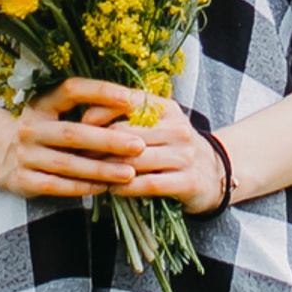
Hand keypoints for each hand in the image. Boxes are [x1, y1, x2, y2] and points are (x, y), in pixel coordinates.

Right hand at [0, 76, 146, 199]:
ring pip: (68, 164)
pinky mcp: (24, 180)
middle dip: (108, 139)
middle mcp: (31, 127)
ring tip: (128, 173)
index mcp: (41, 103)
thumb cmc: (44, 130)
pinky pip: (58, 186)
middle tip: (139, 144)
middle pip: (73, 133)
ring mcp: (25, 155)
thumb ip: (87, 110)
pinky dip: (83, 187)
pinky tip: (104, 188)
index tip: (131, 98)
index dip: (100, 92)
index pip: (71, 90)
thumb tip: (134, 106)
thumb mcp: (56, 112)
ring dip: (100, 169)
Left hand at [51, 80, 228, 215]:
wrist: (216, 174)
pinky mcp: (189, 181)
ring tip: (88, 173)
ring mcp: (185, 155)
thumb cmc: (174, 147)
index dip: (99, 112)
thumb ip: (127, 117)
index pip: (128, 101)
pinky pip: (149, 184)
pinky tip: (111, 189)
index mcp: (167, 108)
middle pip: (126, 134)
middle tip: (75, 154)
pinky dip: (126, 187)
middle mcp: (178, 128)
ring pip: (135, 160)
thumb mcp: (156, 125)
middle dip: (96, 145)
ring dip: (107, 168)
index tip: (77, 124)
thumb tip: (84, 116)